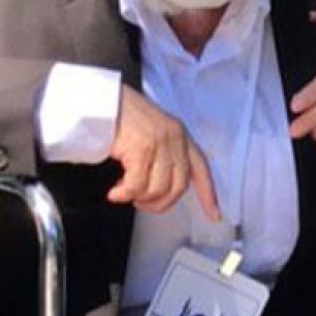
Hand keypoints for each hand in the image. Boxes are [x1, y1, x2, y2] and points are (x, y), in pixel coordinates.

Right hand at [108, 86, 220, 219]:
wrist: (101, 101)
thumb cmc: (120, 116)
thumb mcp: (151, 131)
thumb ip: (163, 154)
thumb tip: (160, 188)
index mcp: (180, 134)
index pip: (201, 168)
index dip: (208, 194)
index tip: (214, 214)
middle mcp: (175, 138)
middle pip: (178, 186)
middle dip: (160, 203)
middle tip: (142, 203)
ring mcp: (160, 143)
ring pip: (158, 188)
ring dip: (140, 198)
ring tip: (125, 194)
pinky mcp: (143, 149)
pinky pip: (137, 185)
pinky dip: (125, 194)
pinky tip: (116, 193)